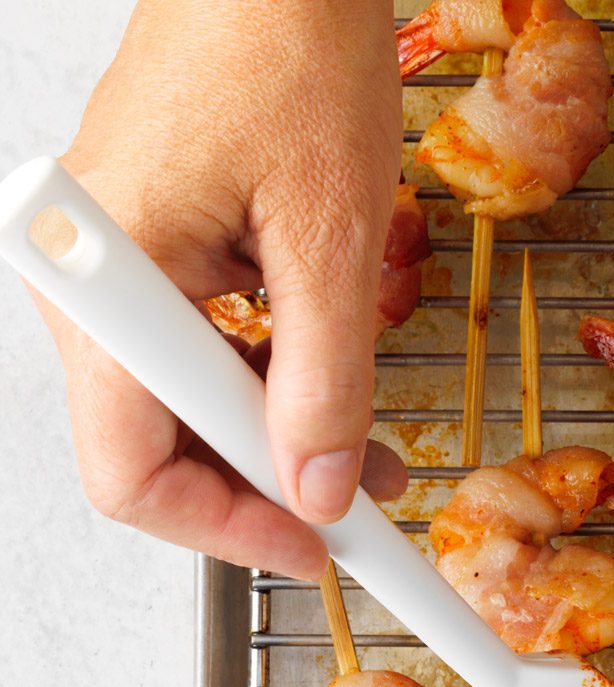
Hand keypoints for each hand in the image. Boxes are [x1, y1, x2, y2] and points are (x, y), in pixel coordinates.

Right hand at [35, 0, 406, 579]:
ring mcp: (117, 260)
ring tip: (367, 447)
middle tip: (365, 503)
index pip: (131, 470)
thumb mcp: (332, 236)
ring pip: (183, 397)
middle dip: (265, 483)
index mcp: (106, 278)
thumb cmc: (291, 50)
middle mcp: (89, 277)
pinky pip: (197, 340)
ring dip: (274, 433)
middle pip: (153, 442)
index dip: (231, 529)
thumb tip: (320, 487)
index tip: (321, 551)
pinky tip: (328, 380)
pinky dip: (264, 374)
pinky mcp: (153, 240)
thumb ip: (325, 378)